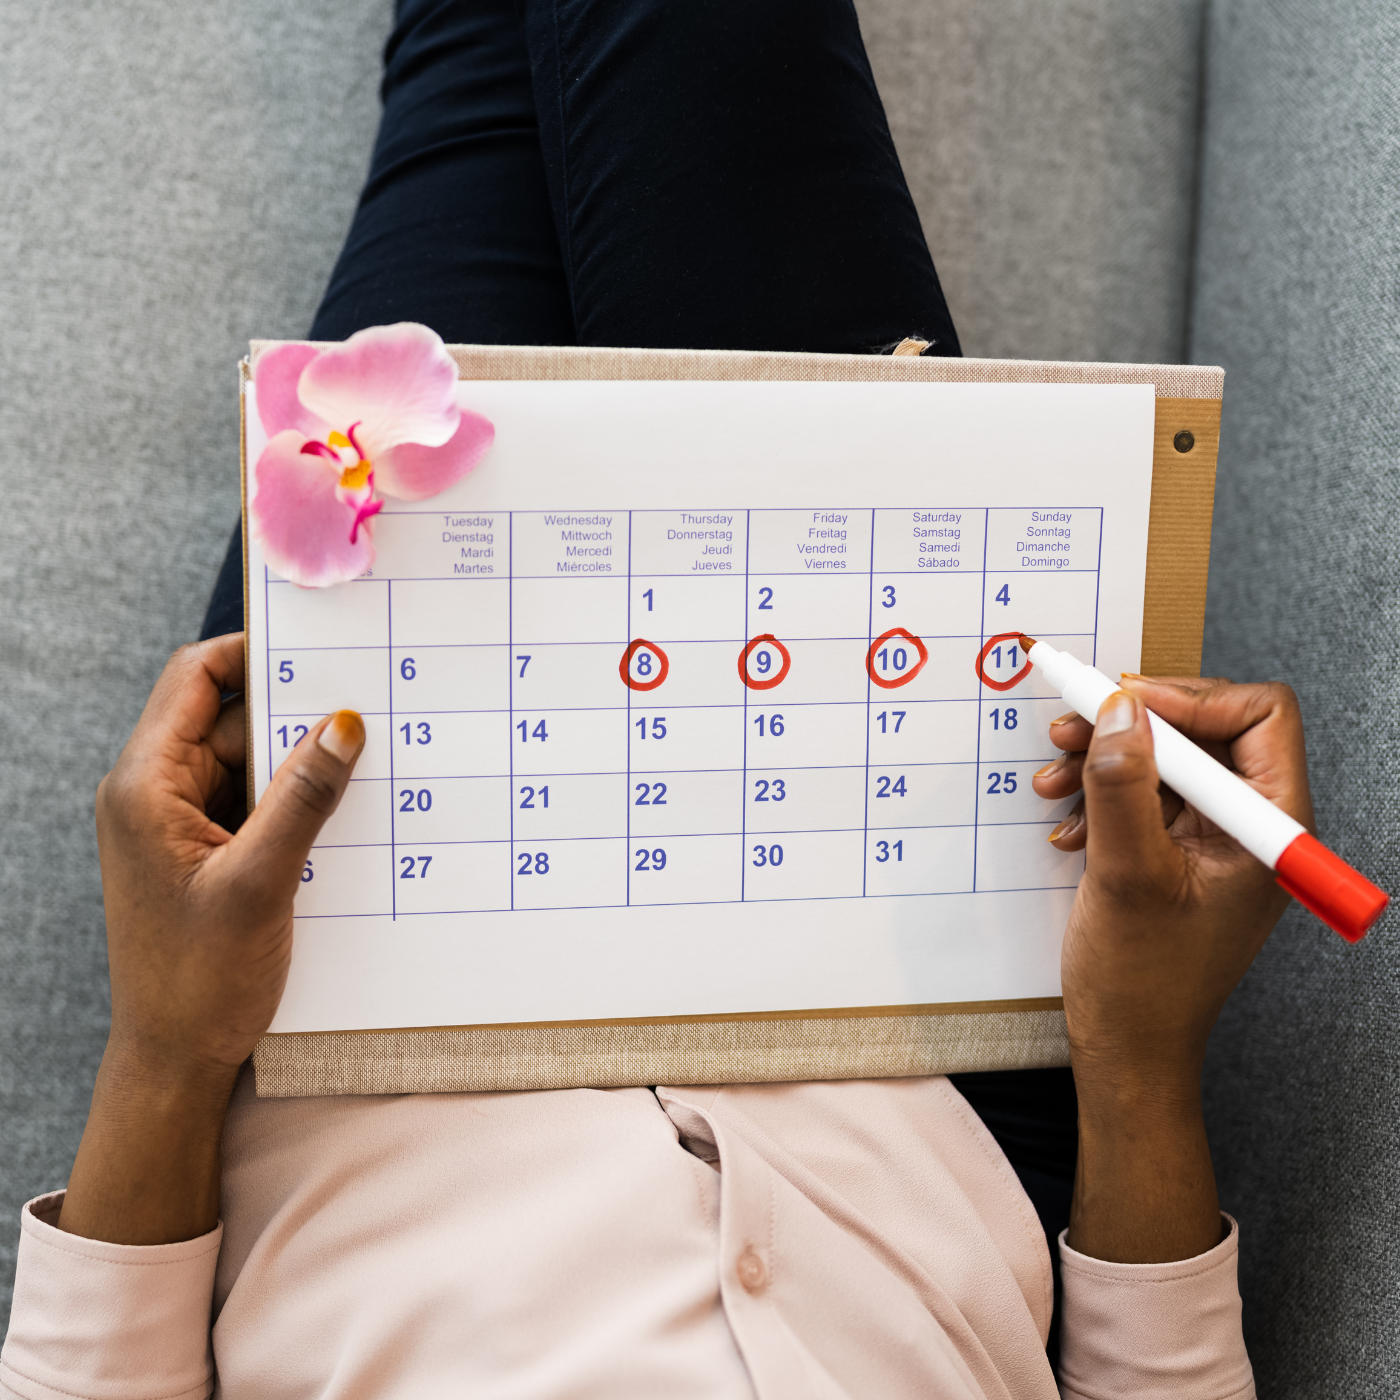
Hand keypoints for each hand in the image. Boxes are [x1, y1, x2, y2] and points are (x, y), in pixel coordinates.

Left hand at [59, 633, 363, 1243]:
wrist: (176, 1059)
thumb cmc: (201, 979)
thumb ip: (304, 795)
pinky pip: (250, 801)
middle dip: (292, 716)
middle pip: (228, 719)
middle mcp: (153, 794)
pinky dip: (290, 801)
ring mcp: (177, 824)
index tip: (321, 649)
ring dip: (296, 765)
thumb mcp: (262, 880)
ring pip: (245, 762)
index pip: (195, 679)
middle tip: (363, 715)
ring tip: (357, 772)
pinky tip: (335, 814)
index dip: (253, 653)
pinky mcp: (202, 852)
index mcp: (145, 786)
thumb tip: (343, 723)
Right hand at [1031, 676, 1311, 1261]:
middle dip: (1130, 727)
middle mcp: (1249, 824)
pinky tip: (1064, 825)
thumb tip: (1119, 710)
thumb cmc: (1145, 982)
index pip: (1259, 717)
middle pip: (1202, 732)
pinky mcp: (1174, 853)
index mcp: (1269, 826)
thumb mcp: (1128, 873)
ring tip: (1052, 780)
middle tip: (1071, 728)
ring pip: (1162, 761)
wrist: (1126, 1048)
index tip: (1125, 704)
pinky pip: (1140, 797)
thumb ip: (1122, 786)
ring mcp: (1210, 840)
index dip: (1191, 699)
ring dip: (1102, 762)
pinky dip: (1097, 798)